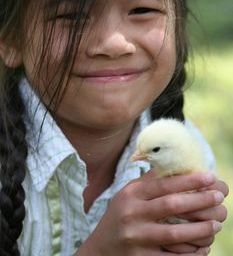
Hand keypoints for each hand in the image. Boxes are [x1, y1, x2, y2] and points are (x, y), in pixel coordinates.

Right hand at [77, 170, 222, 255]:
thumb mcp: (129, 193)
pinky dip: (190, 253)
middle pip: (172, 205)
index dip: (189, 180)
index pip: (164, 184)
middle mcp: (132, 214)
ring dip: (200, 228)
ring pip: (174, 233)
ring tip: (216, 223)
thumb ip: (150, 181)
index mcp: (132, 194)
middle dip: (199, 200)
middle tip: (218, 196)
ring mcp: (136, 238)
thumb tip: (176, 165)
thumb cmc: (121, 214)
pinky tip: (204, 247)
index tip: (209, 177)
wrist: (100, 248)